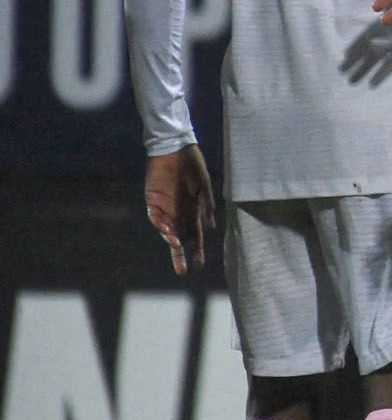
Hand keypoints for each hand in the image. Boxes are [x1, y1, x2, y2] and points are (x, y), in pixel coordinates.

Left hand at [146, 145, 215, 274]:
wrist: (174, 148)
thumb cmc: (193, 165)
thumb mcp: (205, 185)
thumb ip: (207, 206)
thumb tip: (211, 227)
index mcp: (193, 211)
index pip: (195, 235)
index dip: (196, 250)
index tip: (198, 265)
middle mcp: (179, 212)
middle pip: (180, 238)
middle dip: (181, 254)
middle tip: (183, 271)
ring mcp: (165, 208)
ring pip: (167, 230)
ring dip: (172, 240)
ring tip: (177, 247)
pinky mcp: (152, 201)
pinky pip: (156, 217)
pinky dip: (162, 226)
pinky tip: (169, 230)